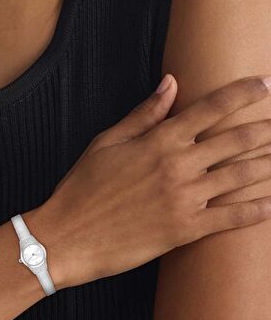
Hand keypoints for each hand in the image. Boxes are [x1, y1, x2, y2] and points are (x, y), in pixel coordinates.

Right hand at [28, 74, 270, 289]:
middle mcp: (178, 165)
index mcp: (159, 140)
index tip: (266, 84)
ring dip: (269, 164)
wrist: (68, 236)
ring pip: (241, 176)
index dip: (243, 93)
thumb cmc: (83, 186)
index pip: (211, 108)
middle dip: (267, 129)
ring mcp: (185, 198)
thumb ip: (144, 113)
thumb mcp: (107, 141)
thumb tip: (171, 83)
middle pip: (236, 140)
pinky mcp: (186, 230)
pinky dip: (257, 210)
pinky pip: (231, 218)